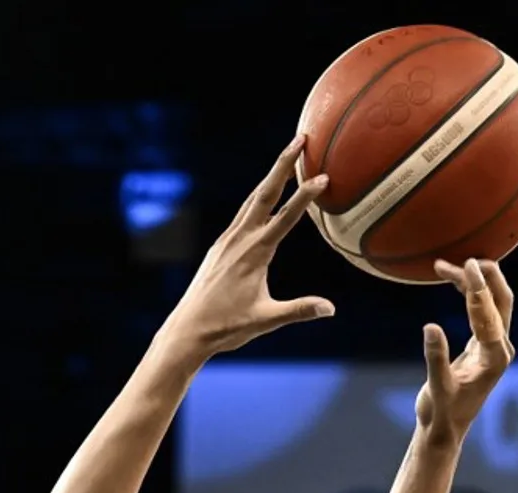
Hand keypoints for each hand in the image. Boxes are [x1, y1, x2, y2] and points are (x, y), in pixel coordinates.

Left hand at [160, 135, 334, 358]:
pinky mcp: (222, 246)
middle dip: (284, 164)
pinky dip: (259, 197)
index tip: (323, 176)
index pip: (286, 217)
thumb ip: (299, 311)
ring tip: (288, 157)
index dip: (305, 196)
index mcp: (255, 253)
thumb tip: (330, 309)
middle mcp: (239, 239)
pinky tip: (265, 195)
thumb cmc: (226, 326)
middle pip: (265, 192)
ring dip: (272, 176)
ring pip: (253, 199)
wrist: (187, 329)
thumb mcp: (266, 320)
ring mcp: (228, 239)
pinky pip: (244, 213)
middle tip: (301, 138)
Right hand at [416, 258, 514, 446]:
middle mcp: (500, 348)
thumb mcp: (436, 387)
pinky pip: (479, 311)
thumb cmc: (442, 413)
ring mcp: (493, 345)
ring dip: (471, 283)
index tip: (466, 266)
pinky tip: (450, 279)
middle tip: (465, 257)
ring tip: (443, 266)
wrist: (445, 429)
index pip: (490, 315)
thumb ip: (435, 358)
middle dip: (485, 277)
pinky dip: (466, 293)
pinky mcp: (482, 345)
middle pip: (501, 301)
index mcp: (495, 358)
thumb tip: (430, 327)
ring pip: (490, 303)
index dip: (478, 289)